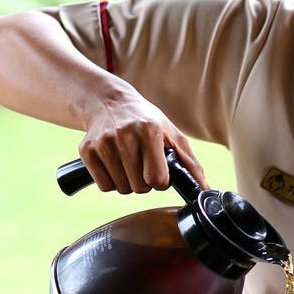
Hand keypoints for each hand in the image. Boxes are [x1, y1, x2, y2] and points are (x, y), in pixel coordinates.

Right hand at [77, 87, 207, 193]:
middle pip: (139, 188)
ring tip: (128, 163)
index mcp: (149, 130)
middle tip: (142, 165)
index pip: (156, 179)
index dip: (160, 181)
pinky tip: (114, 165)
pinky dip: (110, 182)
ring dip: (127, 182)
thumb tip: (206, 190)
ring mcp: (103, 143)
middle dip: (143, 182)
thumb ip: (190, 163)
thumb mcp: (170, 133)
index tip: (158, 171)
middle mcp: (125, 135)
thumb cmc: (145, 120)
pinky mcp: (87, 150)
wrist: (108, 102)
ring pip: (121, 189)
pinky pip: (104, 186)